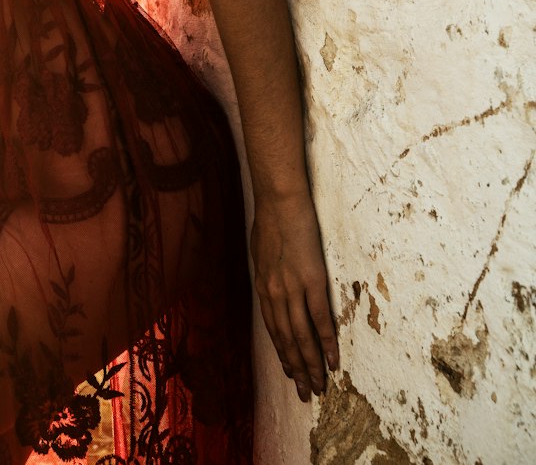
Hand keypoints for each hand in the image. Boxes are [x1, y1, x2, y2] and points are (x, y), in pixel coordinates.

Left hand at [250, 188, 338, 402]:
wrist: (280, 200)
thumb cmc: (271, 219)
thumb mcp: (261, 251)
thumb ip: (268, 273)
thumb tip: (274, 285)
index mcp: (264, 287)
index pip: (274, 329)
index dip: (283, 354)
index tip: (291, 373)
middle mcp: (275, 294)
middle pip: (287, 340)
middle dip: (297, 369)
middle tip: (306, 393)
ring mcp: (292, 289)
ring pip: (302, 337)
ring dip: (311, 365)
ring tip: (319, 386)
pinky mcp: (311, 281)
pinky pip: (319, 319)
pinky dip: (326, 342)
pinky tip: (332, 361)